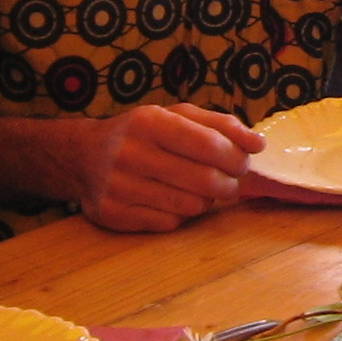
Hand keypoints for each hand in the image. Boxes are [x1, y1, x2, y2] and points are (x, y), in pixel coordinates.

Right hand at [69, 103, 266, 233]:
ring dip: (206, 200)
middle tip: (230, 181)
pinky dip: (180, 215)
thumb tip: (258, 144)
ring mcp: (119, 187)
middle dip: (230, 184)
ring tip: (199, 188)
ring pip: (190, 206)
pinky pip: (169, 224)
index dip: (237, 157)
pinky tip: (172, 200)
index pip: (210, 145)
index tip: (243, 161)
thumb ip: (221, 125)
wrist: (83, 156)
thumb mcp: (177, 116)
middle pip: (205, 181)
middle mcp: (130, 153)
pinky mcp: (113, 215)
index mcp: (149, 122)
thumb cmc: (143, 133)